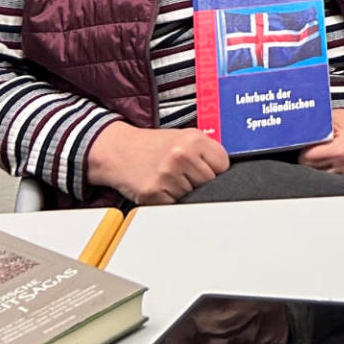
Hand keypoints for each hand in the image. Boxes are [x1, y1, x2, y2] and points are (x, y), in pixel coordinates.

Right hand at [86, 123, 229, 204]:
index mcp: (194, 140)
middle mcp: (182, 156)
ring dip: (185, 193)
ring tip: (171, 179)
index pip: (223, 166)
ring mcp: (167, 176)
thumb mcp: (184, 137)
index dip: (216, 170)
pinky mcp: (153, 193)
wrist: (118, 150)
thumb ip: (206, 152)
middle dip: (201, 183)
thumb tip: (226, 173)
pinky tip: (162, 188)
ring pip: (193, 197)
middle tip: (185, 175)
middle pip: (210, 184)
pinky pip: (174, 205)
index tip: (207, 169)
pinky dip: (170, 201)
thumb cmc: (152, 145)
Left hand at [297, 103, 343, 183]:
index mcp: (341, 151)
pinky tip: (342, 164)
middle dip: (313, 162)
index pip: (306, 160)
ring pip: (326, 180)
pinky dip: (339, 174)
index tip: (308, 147)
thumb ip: (317, 127)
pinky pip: (342, 183)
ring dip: (324, 170)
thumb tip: (298, 132)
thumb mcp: (337, 118)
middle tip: (319, 152)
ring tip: (331, 157)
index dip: (304, 152)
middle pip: (313, 172)